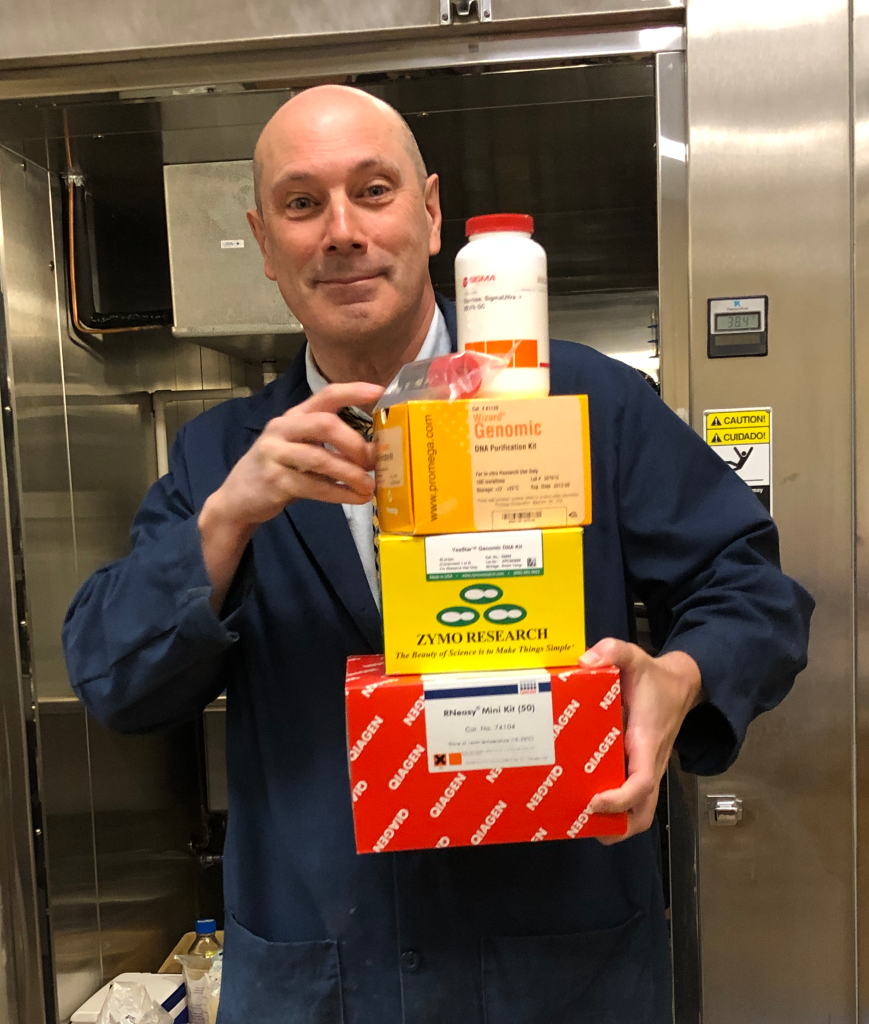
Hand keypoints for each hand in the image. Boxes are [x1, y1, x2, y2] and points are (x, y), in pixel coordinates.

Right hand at [198, 381, 381, 610]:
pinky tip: (355, 498)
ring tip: (370, 487)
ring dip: (350, 473)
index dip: (353, 392)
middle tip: (373, 461)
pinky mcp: (274, 481)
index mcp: (294, 416)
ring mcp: (275, 454)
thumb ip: (333, 448)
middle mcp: (282, 428)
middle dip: (354, 443)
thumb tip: (377, 453)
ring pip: (320, 459)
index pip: (326, 395)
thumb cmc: (280, 470)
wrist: (238, 498)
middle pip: (325, 424)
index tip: (380, 392)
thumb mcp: (304, 451)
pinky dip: (339, 493)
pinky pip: (314, 486)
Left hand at [581, 640, 702, 844]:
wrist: (682, 684)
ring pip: (640, 811)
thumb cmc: (654, 677)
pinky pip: (632, 796)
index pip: (641, 783)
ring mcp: (646, 768)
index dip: (619, 799)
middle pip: (643, 812)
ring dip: (615, 824)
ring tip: (579, 821)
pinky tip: (583, 800)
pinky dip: (615, 808)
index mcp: (647, 741)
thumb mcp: (633, 656)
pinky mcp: (640, 767)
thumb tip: (586, 661)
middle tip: (581, 824)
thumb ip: (612, 650)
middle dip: (617, 827)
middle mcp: (650, 762)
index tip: (593, 802)